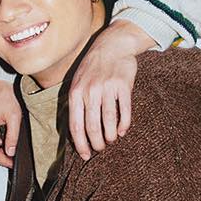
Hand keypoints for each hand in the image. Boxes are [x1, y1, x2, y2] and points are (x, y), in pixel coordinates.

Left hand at [67, 20, 154, 159]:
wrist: (112, 45)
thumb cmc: (92, 68)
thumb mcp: (77, 82)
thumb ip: (76, 103)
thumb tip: (76, 131)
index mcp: (75, 92)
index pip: (75, 125)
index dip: (80, 143)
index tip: (85, 155)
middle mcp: (90, 91)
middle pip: (92, 127)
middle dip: (97, 143)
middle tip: (100, 149)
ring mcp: (107, 88)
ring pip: (109, 121)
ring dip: (110, 136)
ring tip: (111, 140)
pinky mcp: (123, 86)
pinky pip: (124, 111)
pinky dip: (124, 124)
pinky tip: (123, 131)